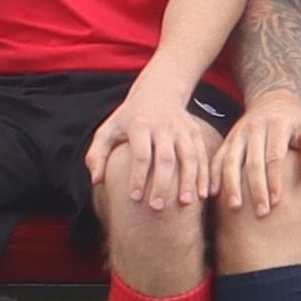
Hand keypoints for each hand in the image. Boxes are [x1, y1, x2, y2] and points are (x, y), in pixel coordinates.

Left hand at [85, 86, 217, 213]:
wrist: (158, 92)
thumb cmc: (128, 118)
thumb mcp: (108, 130)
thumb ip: (97, 154)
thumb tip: (96, 180)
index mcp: (140, 124)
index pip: (140, 154)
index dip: (137, 176)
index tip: (134, 198)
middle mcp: (163, 126)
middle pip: (165, 158)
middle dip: (162, 184)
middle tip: (156, 208)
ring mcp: (182, 128)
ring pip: (188, 156)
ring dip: (189, 181)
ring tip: (185, 204)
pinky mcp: (195, 132)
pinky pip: (201, 155)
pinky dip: (205, 175)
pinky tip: (204, 194)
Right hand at [217, 91, 300, 217]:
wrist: (272, 100)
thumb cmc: (296, 121)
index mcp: (278, 124)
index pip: (275, 157)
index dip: (275, 180)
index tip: (277, 202)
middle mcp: (255, 127)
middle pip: (253, 162)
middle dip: (256, 189)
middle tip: (261, 213)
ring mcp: (239, 132)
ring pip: (231, 161)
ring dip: (232, 185)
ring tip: (235, 207)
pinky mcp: (228, 138)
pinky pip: (217, 157)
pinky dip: (213, 175)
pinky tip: (212, 193)